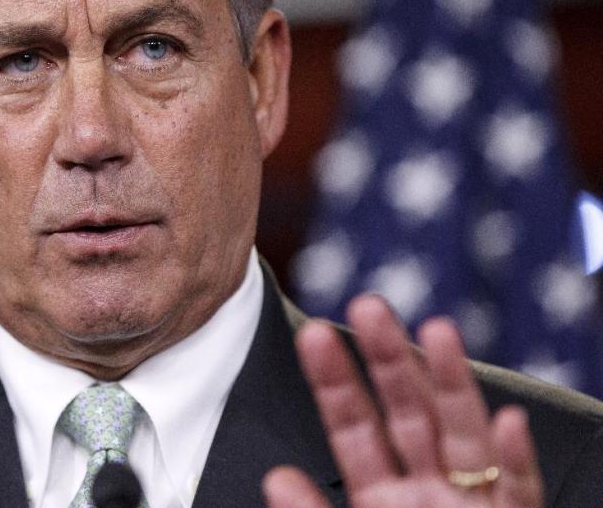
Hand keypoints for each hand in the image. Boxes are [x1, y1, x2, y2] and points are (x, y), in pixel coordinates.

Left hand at [263, 295, 543, 507]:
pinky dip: (515, 462)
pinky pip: (518, 495)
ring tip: (436, 331)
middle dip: (388, 361)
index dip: (334, 382)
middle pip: (407, 414)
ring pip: (464, 436)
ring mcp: (472, 507)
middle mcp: (428, 492)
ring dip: (452, 384)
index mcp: (382, 496)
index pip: (353, 428)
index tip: (312, 336)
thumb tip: (275, 475)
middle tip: (367, 305)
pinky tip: (507, 421)